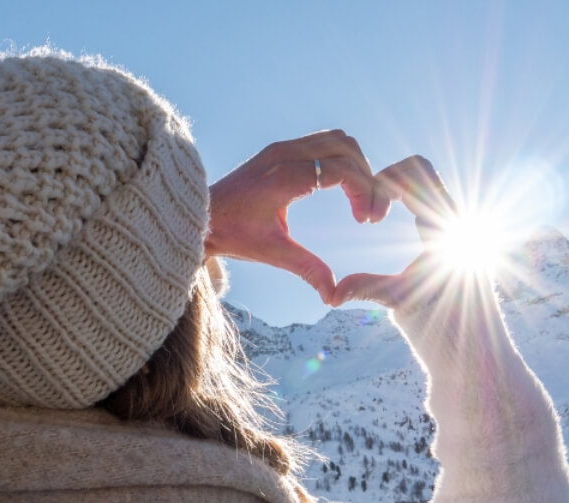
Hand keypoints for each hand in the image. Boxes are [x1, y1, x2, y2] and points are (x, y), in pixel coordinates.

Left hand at [206, 130, 389, 302]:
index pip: (343, 169)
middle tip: (369, 213)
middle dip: (367, 177)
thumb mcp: (272, 253)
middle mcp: (284, 153)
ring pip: (337, 139)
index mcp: (284, 176)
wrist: (199, 217)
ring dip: (356, 165)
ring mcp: (281, 147)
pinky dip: (340, 160)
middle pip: (347, 147)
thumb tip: (334, 297)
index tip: (366, 221)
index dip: (364, 192)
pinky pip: (322, 142)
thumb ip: (308, 270)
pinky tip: (340, 190)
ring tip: (359, 200)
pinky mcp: (279, 149)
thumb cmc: (232, 234)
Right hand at [332, 156, 457, 308]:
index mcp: (443, 225)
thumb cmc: (433, 306)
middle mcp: (449, 211)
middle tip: (368, 211)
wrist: (462, 312)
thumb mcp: (399, 298)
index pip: (415, 177)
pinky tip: (380, 215)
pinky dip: (395, 191)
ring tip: (372, 213)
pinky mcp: (440, 213)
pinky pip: (418, 185)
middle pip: (416, 166)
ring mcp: (445, 209)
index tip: (370, 219)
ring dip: (390, 184)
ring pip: (417, 172)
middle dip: (384, 179)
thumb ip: (368, 290)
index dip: (384, 186)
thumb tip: (333, 296)